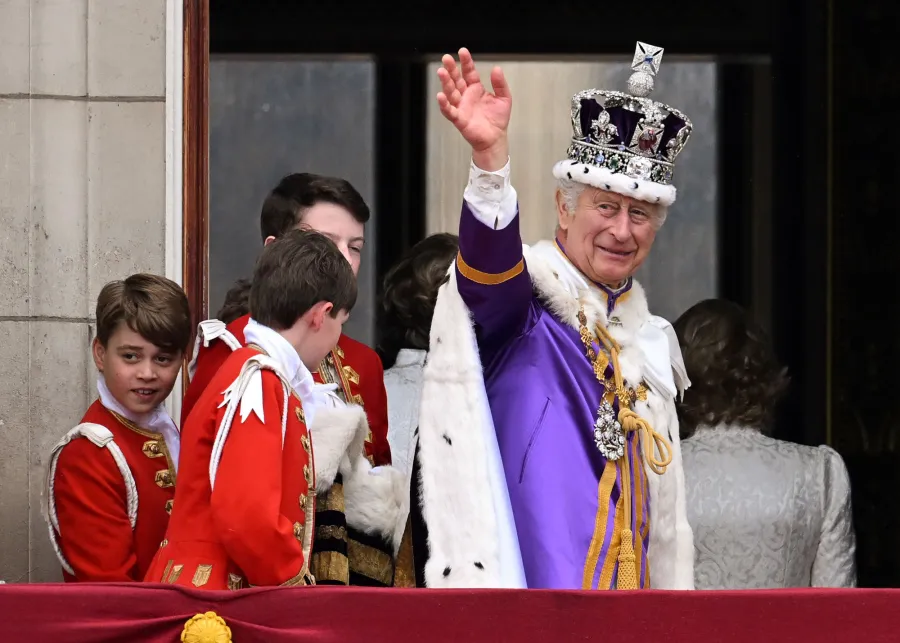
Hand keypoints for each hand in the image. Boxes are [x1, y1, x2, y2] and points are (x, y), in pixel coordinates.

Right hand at [437, 48, 510, 166]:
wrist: (496, 139)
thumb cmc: (497, 120)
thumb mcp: (504, 98)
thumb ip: (500, 84)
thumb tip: (497, 68)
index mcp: (476, 89)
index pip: (469, 72)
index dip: (466, 62)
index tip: (462, 51)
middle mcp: (466, 96)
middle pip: (456, 79)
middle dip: (451, 69)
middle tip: (446, 58)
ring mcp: (461, 107)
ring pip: (451, 92)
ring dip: (445, 82)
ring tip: (441, 72)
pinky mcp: (459, 119)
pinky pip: (449, 111)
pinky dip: (444, 104)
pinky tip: (440, 96)